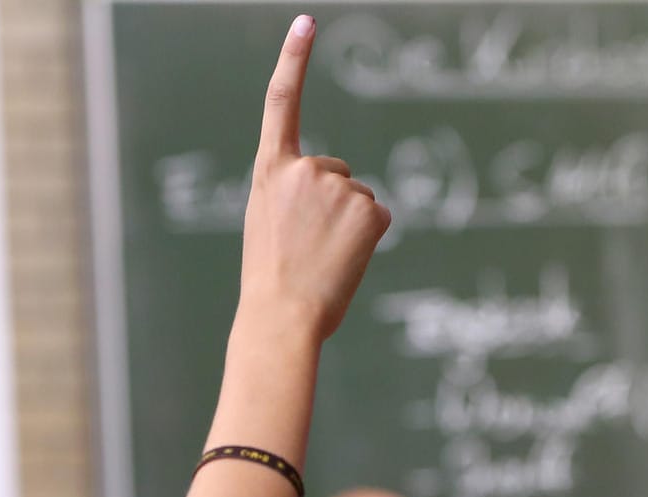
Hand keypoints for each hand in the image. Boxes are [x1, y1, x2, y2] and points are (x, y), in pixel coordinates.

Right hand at [238, 14, 390, 342]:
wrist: (281, 316)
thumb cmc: (271, 282)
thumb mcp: (269, 225)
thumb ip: (294, 195)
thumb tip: (340, 197)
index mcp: (270, 172)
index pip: (282, 103)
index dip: (295, 60)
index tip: (307, 23)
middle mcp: (304, 168)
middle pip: (336, 172)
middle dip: (331, 205)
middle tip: (309, 246)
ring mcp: (337, 185)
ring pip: (357, 197)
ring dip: (348, 226)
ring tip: (322, 257)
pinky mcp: (368, 207)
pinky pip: (378, 216)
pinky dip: (368, 238)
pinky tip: (346, 258)